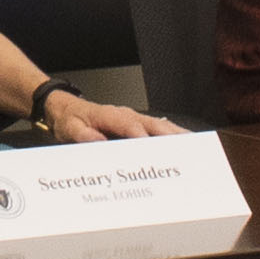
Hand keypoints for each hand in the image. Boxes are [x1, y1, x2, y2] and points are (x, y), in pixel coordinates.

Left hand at [33, 94, 175, 142]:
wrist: (67, 110)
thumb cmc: (70, 121)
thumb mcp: (70, 129)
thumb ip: (83, 135)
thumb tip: (96, 140)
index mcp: (109, 115)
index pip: (130, 126)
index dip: (141, 136)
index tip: (151, 147)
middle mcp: (125, 114)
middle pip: (151, 125)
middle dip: (169, 135)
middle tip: (185, 146)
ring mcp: (132, 118)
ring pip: (158, 125)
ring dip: (175, 133)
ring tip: (192, 143)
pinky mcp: (135, 123)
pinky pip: (156, 128)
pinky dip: (171, 134)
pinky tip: (183, 141)